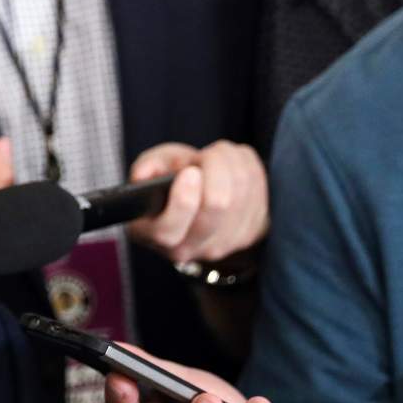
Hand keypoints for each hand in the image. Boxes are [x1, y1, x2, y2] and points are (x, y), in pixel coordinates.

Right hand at [127, 141, 267, 263]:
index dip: (181, 200)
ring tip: (216, 155)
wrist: (202, 201)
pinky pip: (258, 185)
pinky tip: (233, 162)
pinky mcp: (252, 231)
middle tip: (202, 156)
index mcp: (157, 236)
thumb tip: (144, 174)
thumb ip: (145, 169)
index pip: (168, 231)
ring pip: (241, 189)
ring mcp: (225, 244)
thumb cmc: (171, 184)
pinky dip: (246, 164)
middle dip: (213, 166)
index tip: (189, 172)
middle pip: (216, 204)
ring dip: (230, 160)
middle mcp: (191, 248)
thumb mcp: (152, 173)